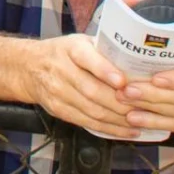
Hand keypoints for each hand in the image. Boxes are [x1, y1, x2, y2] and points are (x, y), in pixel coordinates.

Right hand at [30, 34, 146, 139]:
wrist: (29, 67)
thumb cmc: (64, 53)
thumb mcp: (80, 42)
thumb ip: (104, 51)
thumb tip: (137, 62)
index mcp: (71, 49)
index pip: (87, 59)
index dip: (105, 71)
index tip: (123, 81)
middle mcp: (62, 70)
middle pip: (92, 91)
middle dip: (120, 102)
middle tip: (144, 107)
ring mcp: (58, 93)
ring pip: (92, 110)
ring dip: (118, 119)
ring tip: (141, 121)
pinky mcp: (59, 110)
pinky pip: (87, 123)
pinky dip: (109, 129)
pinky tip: (127, 130)